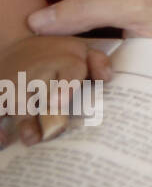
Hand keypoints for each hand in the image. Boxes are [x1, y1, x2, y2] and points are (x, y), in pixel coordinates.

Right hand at [0, 35, 114, 145]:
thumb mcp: (81, 51)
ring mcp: (15, 85)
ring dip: (24, 122)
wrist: (15, 46)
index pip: (68, 73)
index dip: (64, 88)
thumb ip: (98, 62)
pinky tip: (4, 140)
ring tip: (32, 139)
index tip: (59, 103)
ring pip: (18, 104)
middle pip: (42, 94)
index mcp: (64, 62)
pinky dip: (0, 128)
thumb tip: (107, 77)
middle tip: (54, 131)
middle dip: (47, 112)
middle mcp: (38, 73)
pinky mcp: (0, 94)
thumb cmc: (57, 55)